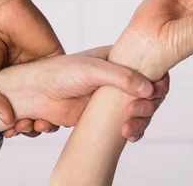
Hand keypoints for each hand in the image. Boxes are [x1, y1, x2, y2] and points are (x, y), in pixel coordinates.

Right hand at [0, 0, 64, 125]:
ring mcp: (41, 72)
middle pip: (33, 112)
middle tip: (25, 128)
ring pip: (50, 103)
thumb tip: (7, 120)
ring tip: (38, 124)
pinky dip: (65, 100)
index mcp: (2, 86)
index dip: (12, 127)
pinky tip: (56, 113)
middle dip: (30, 126)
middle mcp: (23, 81)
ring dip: (47, 119)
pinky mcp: (56, 60)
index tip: (10, 133)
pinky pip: (65, 83)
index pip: (11, 114)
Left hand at [0, 46, 169, 141]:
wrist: (34, 95)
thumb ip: (121, 76)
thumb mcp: (92, 69)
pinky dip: (132, 131)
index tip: (154, 92)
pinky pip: (128, 124)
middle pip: (150, 92)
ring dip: (140, 121)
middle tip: (133, 111)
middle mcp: (119, 77)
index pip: (150, 67)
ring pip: (141, 110)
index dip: (158, 81)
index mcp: (118, 58)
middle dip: (148, 105)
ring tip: (127, 128)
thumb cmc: (59, 74)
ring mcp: (112, 97)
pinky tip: (126, 134)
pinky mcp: (104, 116)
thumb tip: (149, 88)